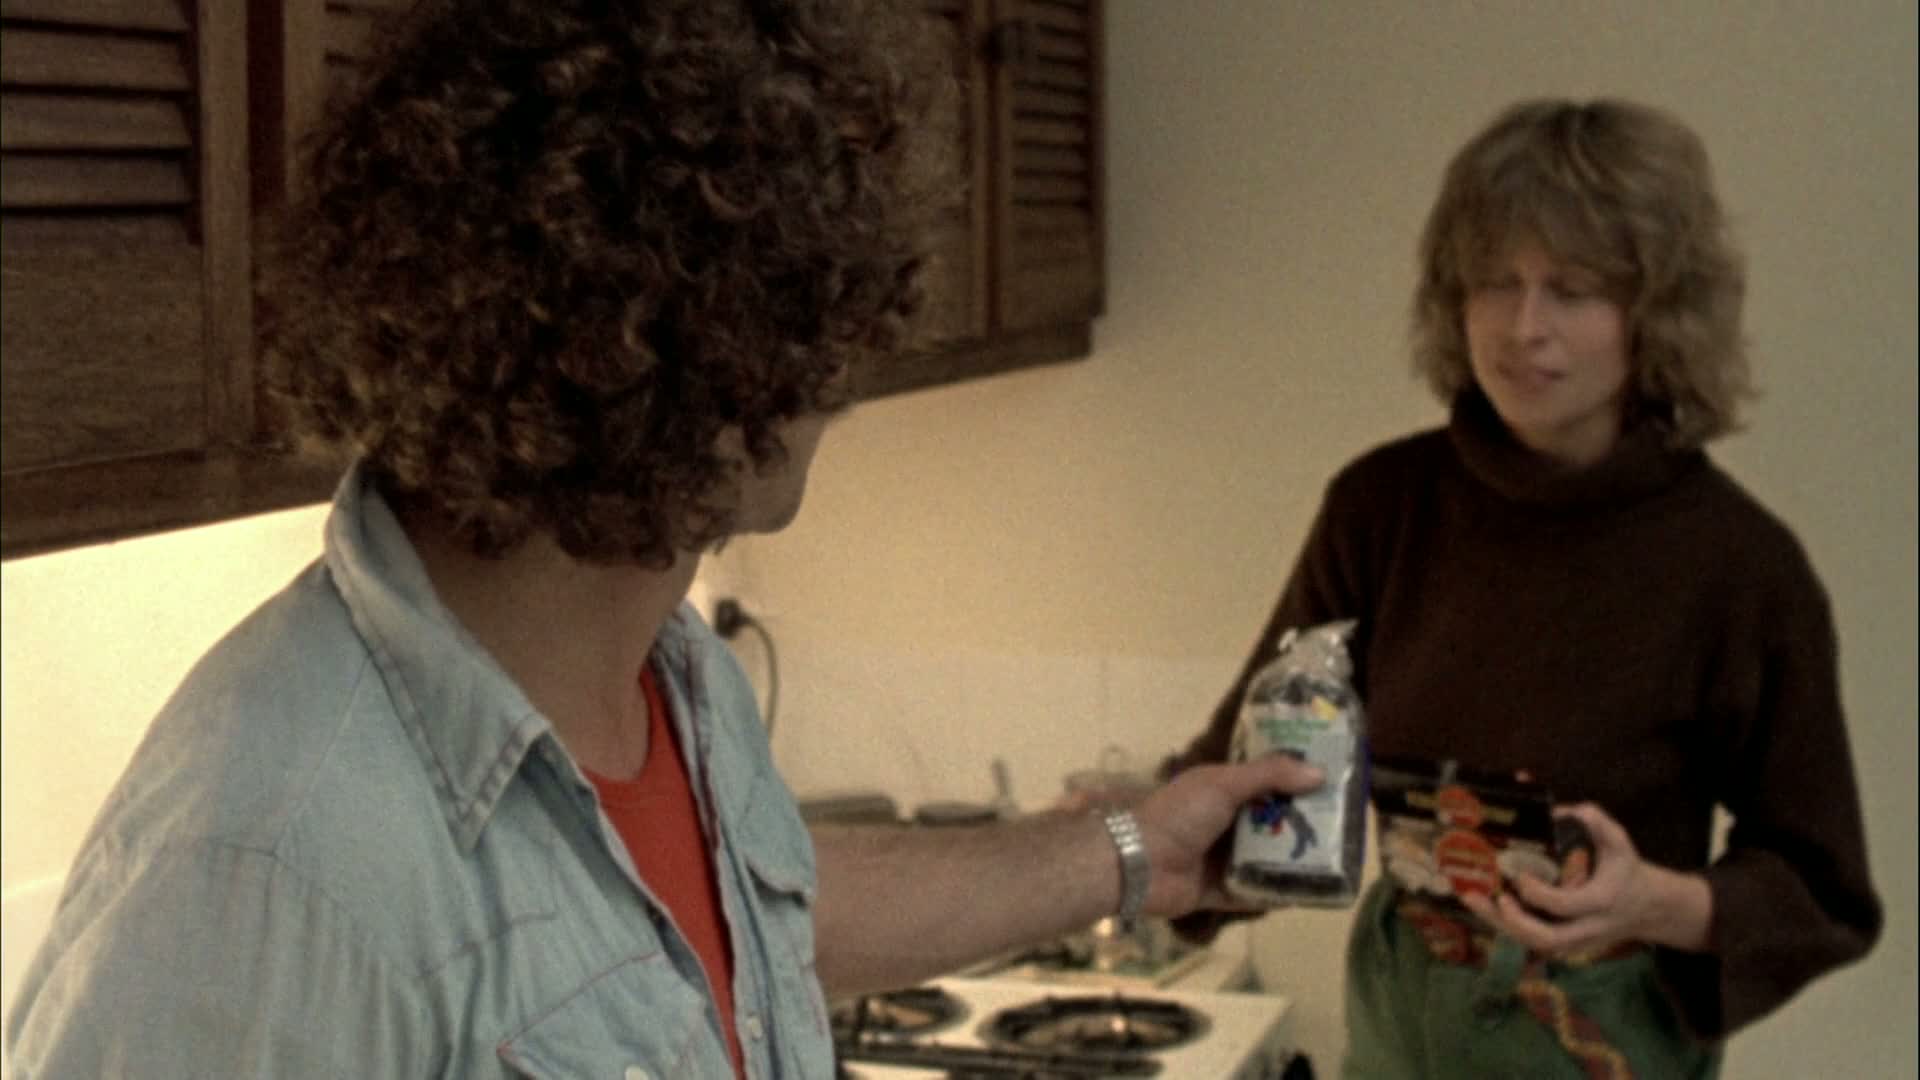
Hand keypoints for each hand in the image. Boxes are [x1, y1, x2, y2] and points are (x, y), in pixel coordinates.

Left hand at [1131, 755, 1323, 916]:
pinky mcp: (1221, 892)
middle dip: (1302, 826)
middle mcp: (1225, 823)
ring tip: (1337, 862)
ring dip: (1294, 860)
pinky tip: (1310, 894)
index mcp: (1222, 791)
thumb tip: (1319, 772)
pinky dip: (1278, 893)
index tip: (1333, 785)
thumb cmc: (1180, 815)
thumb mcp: (1224, 784)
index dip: (1296, 784)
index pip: (1266, 784)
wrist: (1139, 863)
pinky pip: (1255, 892)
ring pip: (1267, 859)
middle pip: (1271, 823)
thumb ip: (1270, 775)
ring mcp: (1222, 859)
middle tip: (1344, 829)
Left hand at [1459, 802, 1711, 955]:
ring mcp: (1574, 942)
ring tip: (1471, 899)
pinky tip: (1483, 904)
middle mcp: (1586, 929)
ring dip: (1500, 924)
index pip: (1565, 906)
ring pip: (1533, 945)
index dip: (1538, 894)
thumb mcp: (1620, 843)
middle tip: (1488, 896)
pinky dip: (1506, 926)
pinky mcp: (1564, 945)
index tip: (1520, 876)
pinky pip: (1531, 942)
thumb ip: (1599, 824)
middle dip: (1512, 921)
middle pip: (1545, 939)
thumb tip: (1569, 810)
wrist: (1645, 908)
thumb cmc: (1626, 871)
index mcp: (1600, 902)